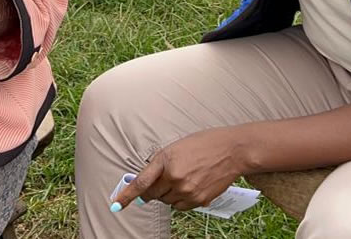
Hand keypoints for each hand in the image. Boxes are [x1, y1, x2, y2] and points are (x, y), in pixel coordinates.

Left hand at [112, 128, 244, 211]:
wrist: (233, 151)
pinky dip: (181, 199)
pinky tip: (191, 186)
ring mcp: (187, 190)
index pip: (142, 182)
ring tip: (183, 178)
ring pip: (167, 201)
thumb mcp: (176, 147)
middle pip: (153, 194)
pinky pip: (181, 206)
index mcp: (167, 160)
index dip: (127, 195)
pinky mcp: (199, 200)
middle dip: (153, 190)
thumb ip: (161, 164)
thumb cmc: (205, 143)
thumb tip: (149, 182)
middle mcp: (175, 177)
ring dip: (168, 194)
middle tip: (161, 182)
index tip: (117, 205)